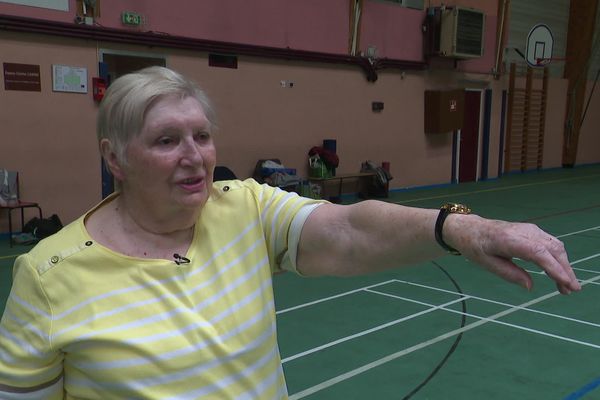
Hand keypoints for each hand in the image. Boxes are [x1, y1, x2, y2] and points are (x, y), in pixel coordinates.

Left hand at [447, 215, 580, 293]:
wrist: (472, 228)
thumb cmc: (476, 247)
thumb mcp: (486, 264)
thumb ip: (509, 274)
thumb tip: (530, 286)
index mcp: (509, 240)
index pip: (538, 253)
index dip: (554, 268)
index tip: (565, 283)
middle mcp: (523, 231)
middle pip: (552, 249)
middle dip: (565, 270)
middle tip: (571, 291)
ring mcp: (530, 229)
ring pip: (555, 246)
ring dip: (564, 266)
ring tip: (567, 287)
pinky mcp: (533, 231)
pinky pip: (551, 244)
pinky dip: (559, 258)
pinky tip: (560, 273)